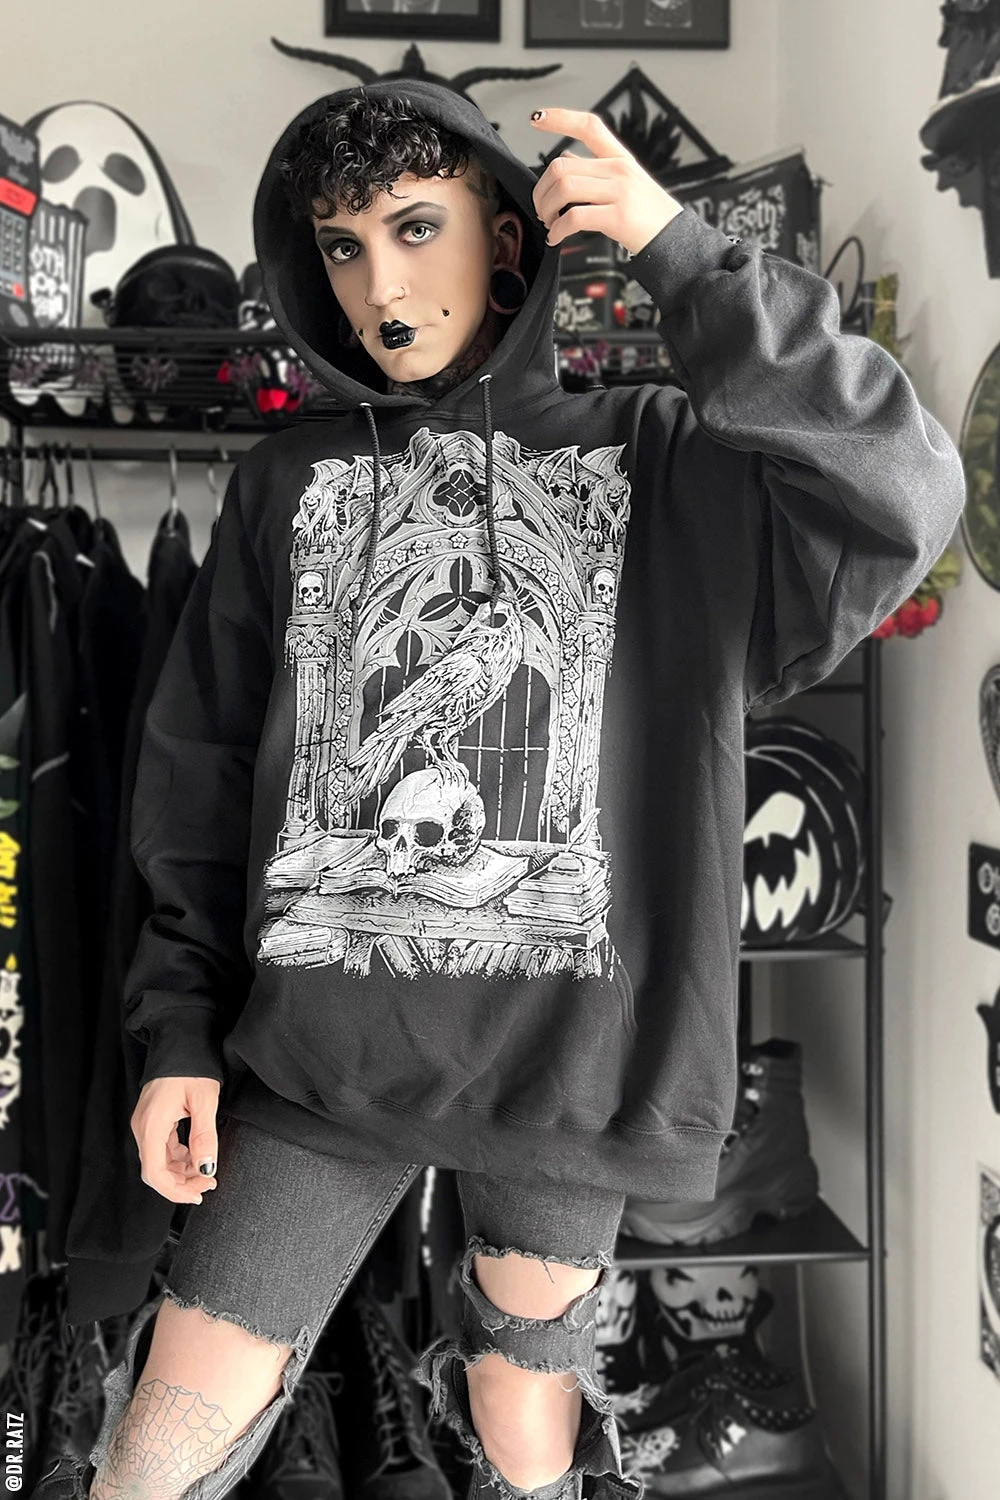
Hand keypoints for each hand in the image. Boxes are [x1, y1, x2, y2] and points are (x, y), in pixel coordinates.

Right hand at [131, 1076, 220, 1204]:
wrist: (181, 1042)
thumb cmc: (191, 1066)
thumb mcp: (204, 1101)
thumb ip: (204, 1137)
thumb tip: (206, 1168)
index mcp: (151, 1125)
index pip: (155, 1173)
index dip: (175, 1191)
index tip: (197, 1195)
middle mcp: (143, 1127)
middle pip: (156, 1170)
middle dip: (181, 1183)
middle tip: (208, 1183)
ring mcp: (146, 1123)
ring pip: (159, 1161)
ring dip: (181, 1171)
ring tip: (206, 1172)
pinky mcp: (153, 1119)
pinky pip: (162, 1148)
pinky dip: (178, 1158)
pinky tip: (195, 1156)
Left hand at [530, 107, 684, 256]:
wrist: (672, 237)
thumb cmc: (647, 214)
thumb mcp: (625, 182)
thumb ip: (594, 170)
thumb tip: (566, 159)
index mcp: (619, 158)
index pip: (589, 126)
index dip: (561, 118)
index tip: (536, 118)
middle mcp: (619, 170)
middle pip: (563, 166)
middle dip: (542, 190)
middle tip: (542, 208)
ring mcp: (619, 192)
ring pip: (565, 188)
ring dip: (547, 209)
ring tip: (549, 222)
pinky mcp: (617, 217)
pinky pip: (574, 217)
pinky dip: (557, 230)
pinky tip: (556, 238)